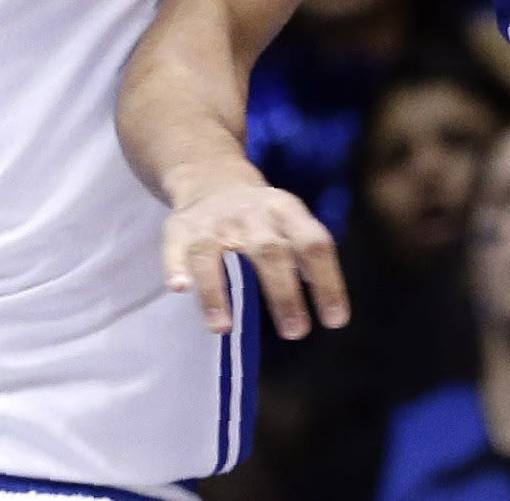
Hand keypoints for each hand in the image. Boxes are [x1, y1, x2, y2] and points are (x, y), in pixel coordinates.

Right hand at [160, 179, 347, 338]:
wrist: (212, 177)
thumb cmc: (260, 216)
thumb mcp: (290, 221)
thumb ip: (306, 255)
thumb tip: (328, 304)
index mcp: (285, 211)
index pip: (313, 244)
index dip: (327, 282)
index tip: (334, 321)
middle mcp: (251, 214)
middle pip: (269, 251)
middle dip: (283, 293)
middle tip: (296, 332)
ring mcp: (213, 221)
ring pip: (213, 252)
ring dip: (217, 290)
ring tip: (223, 328)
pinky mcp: (181, 228)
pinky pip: (176, 248)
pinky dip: (176, 267)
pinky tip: (180, 287)